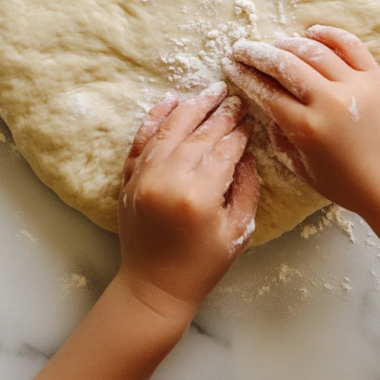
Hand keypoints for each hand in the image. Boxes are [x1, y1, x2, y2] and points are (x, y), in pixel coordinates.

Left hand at [117, 83, 260, 320]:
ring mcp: (143, 178)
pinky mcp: (129, 179)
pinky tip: (171, 100)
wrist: (154, 287)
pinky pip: (142, 140)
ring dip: (192, 107)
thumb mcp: (238, 230)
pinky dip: (155, 118)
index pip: (223, 150)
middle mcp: (167, 181)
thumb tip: (246, 152)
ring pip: (170, 130)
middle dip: (221, 115)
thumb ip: (247, 188)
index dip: (239, 133)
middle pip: (198, 136)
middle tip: (236, 99)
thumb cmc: (202, 265)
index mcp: (198, 196)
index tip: (250, 119)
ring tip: (211, 92)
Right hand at [224, 26, 379, 224]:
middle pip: (284, 65)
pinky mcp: (377, 78)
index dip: (245, 76)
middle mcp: (329, 101)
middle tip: (242, 48)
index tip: (232, 66)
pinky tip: (311, 33)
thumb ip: (281, 141)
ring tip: (274, 44)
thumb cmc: (350, 185)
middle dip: (257, 54)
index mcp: (308, 128)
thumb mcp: (304, 171)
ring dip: (287, 44)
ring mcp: (356, 86)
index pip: (267, 92)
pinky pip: (351, 46)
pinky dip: (329, 35)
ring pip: (313, 51)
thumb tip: (270, 113)